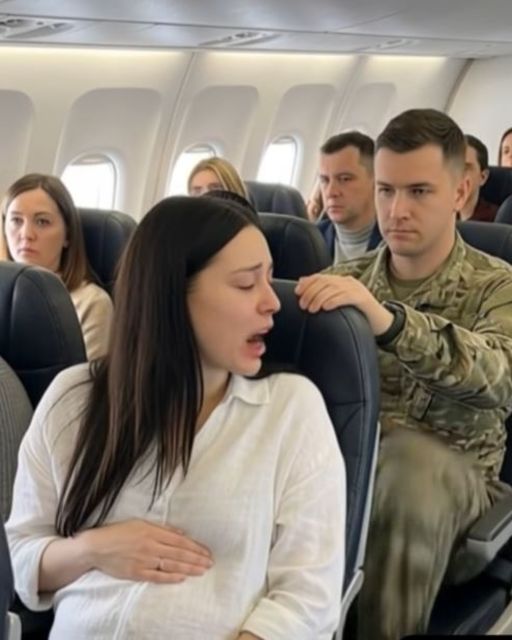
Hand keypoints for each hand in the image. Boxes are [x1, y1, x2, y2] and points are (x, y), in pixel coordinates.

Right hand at [80, 519, 212, 583]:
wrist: (97, 546)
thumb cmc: (119, 532)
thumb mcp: (141, 523)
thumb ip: (162, 529)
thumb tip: (181, 534)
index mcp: (153, 532)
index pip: (180, 541)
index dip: (195, 547)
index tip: (207, 551)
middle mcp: (151, 546)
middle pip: (179, 554)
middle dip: (196, 559)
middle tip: (210, 563)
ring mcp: (144, 560)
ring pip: (171, 565)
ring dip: (189, 568)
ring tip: (202, 570)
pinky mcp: (137, 573)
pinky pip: (157, 576)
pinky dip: (170, 577)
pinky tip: (182, 578)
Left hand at [295, 273, 393, 335]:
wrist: (381, 323)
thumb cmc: (356, 315)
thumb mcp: (337, 303)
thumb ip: (323, 294)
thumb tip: (301, 285)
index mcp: (341, 281)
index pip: (321, 277)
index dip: (307, 283)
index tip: (297, 292)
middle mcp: (348, 282)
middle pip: (325, 282)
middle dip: (311, 292)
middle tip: (303, 304)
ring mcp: (357, 289)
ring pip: (334, 289)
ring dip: (319, 298)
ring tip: (311, 309)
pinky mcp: (363, 299)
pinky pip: (346, 297)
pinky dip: (334, 301)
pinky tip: (325, 307)